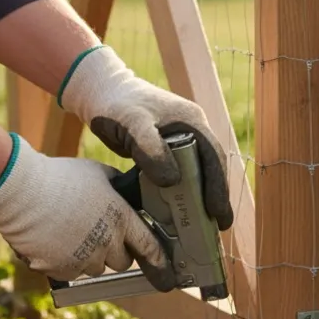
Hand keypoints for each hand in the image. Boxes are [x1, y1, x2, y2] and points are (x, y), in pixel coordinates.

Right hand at [0, 134, 170, 285]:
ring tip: (70, 233)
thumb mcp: (99, 174)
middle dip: (114, 252)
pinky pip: (71, 273)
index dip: (160, 262)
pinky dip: (65, 263)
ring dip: (89, 257)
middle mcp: (108, 243)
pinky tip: (53, 242)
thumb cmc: (59, 177)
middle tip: (97, 235)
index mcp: (122, 220)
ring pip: (96, 268)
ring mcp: (84, 259)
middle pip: (122, 262)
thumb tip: (128, 194)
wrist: (19, 191)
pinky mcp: (61, 270)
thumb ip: (119, 189)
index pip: (151, 248)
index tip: (167, 274)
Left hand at [58, 45, 232, 229]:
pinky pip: (182, 172)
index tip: (218, 213)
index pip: (214, 158)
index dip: (218, 187)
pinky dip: (183, 191)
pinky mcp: (166, 149)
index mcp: (193, 121)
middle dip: (216, 197)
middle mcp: (192, 130)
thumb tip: (173, 181)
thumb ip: (151, 149)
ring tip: (204, 223)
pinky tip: (181, 209)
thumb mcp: (133, 124)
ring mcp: (181, 139)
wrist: (99, 92)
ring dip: (201, 196)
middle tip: (219, 225)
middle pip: (211, 167)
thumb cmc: (116, 105)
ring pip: (198, 171)